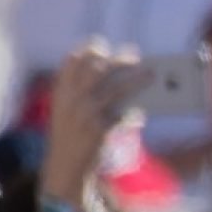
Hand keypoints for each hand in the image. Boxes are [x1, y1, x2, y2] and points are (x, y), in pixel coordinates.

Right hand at [43, 42, 143, 192]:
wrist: (65, 168)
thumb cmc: (68, 139)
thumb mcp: (63, 113)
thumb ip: (76, 94)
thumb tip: (109, 77)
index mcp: (60, 93)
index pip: (70, 63)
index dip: (85, 51)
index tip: (99, 43)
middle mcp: (72, 100)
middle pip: (97, 71)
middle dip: (117, 60)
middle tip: (134, 54)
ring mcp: (86, 114)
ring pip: (116, 89)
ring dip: (136, 80)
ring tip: (151, 74)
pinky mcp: (101, 130)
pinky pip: (125, 116)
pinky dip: (135, 114)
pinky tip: (140, 115)